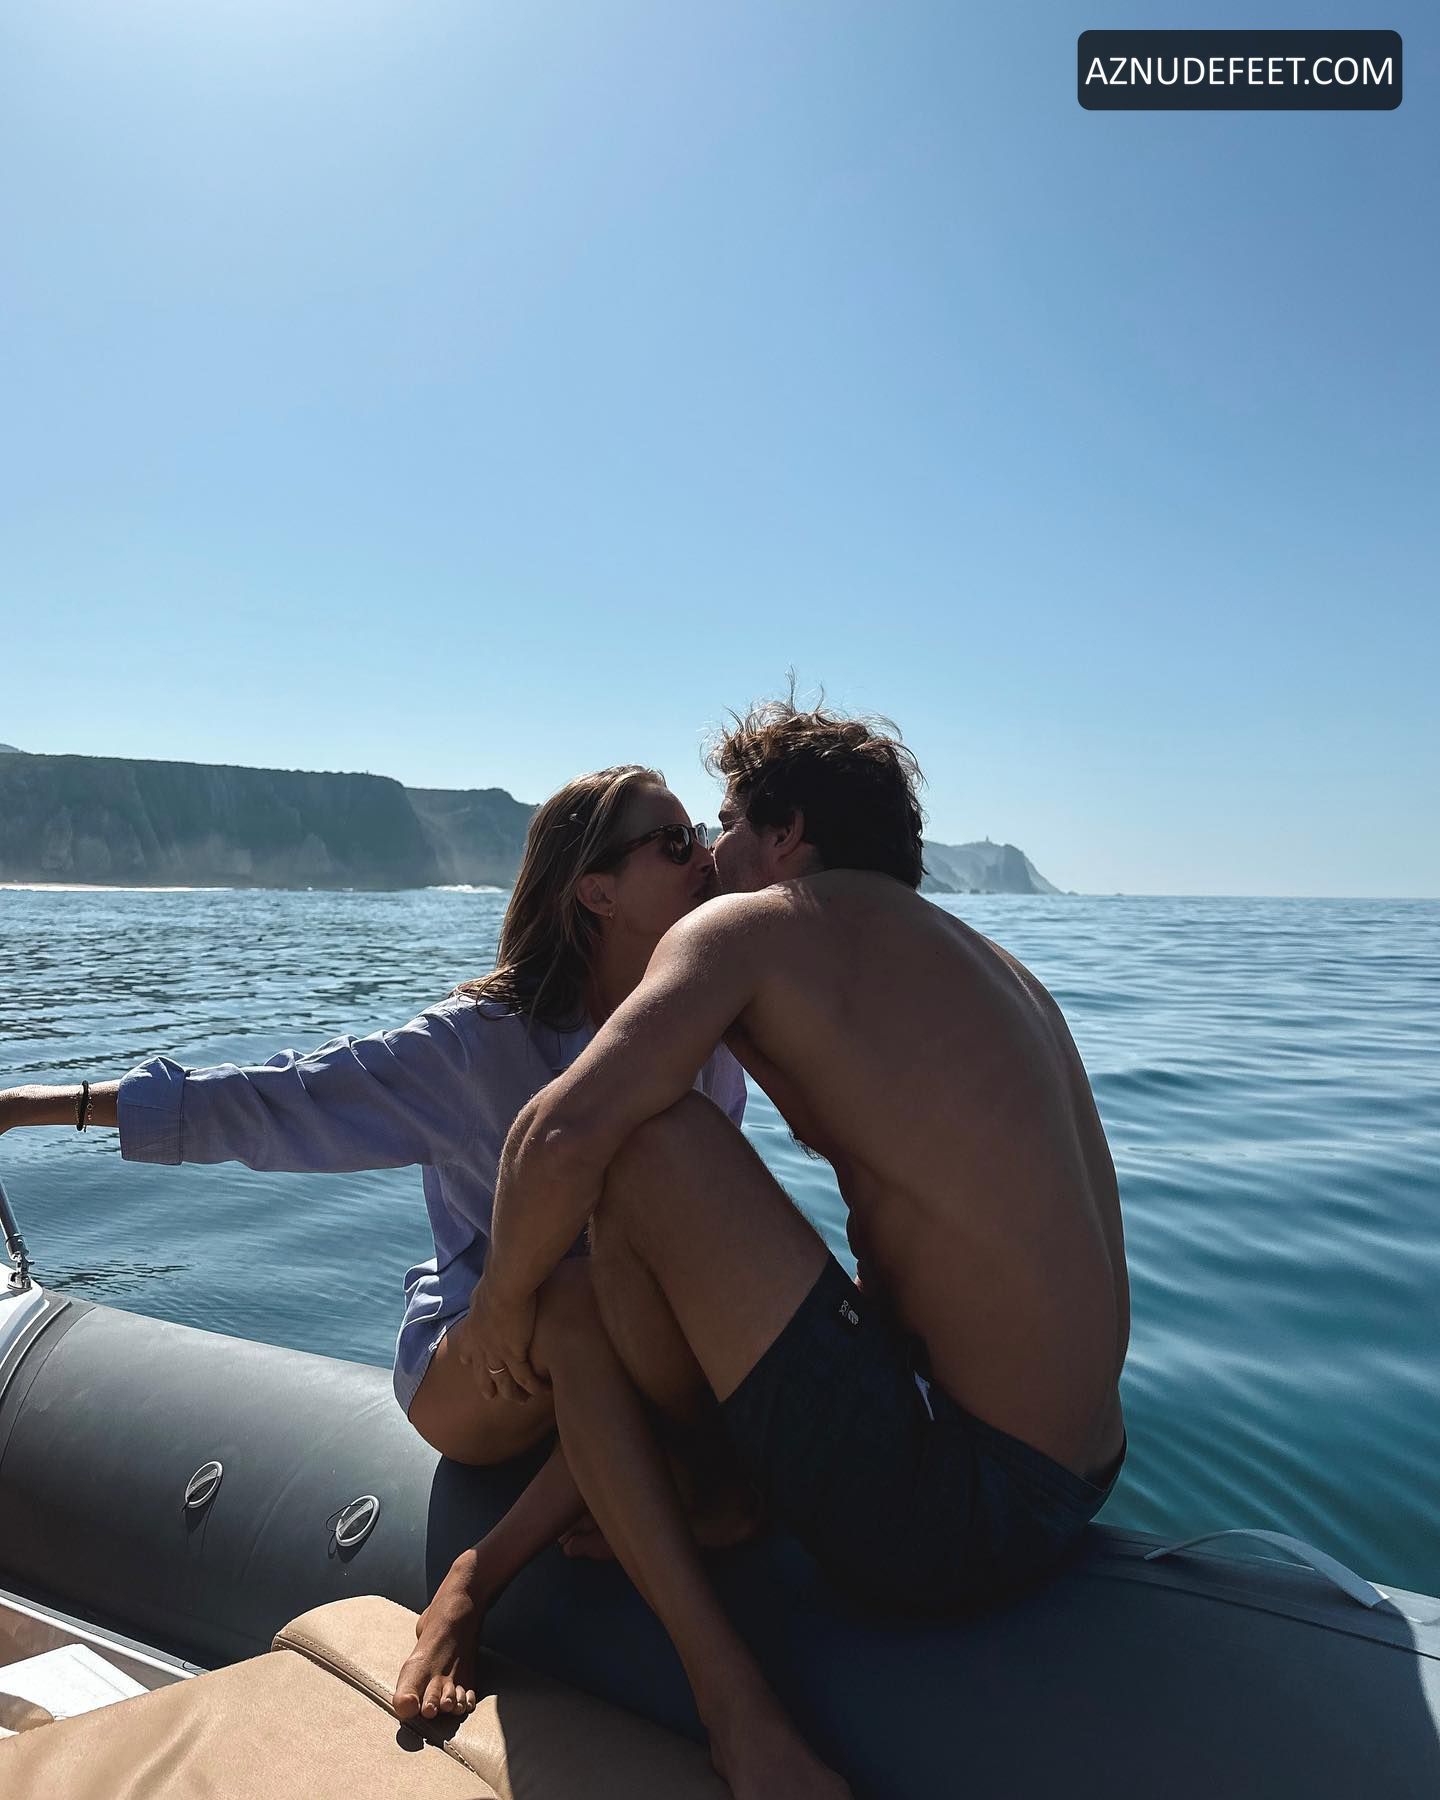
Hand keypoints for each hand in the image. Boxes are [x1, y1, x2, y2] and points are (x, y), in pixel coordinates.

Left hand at [454, 1275, 543, 1405]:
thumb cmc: (494, 1281)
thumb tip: (484, 1296)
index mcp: (471, 1331)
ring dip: (514, 1394)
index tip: (475, 1366)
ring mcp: (496, 1355)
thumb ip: (482, 1302)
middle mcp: (480, 1348)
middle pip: (482, 1377)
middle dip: (488, 1387)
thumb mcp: (481, 1293)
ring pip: (504, 1384)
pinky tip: (544, 1390)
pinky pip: (524, 1379)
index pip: (466, 1355)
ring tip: (523, 1400)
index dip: (472, 1362)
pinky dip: (534, 1386)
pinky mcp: (515, 1356)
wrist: (505, 1285)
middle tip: (494, 1394)